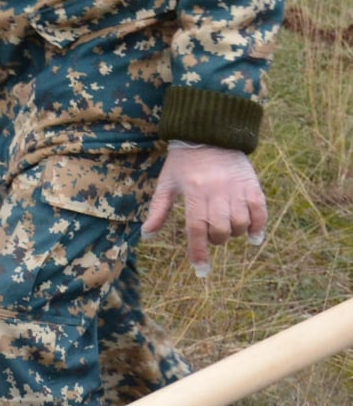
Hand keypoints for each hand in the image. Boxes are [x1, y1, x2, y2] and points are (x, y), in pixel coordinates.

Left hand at [142, 141, 267, 277]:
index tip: (201, 270)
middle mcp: (216, 191)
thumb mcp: (166, 183)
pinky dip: (258, 227)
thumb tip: (146, 235)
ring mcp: (236, 188)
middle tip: (211, 235)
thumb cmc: (183, 162)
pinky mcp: (252, 185)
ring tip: (227, 229)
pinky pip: (260, 211)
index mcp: (193, 192)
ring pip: (240, 223)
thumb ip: (158, 210)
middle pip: (219, 229)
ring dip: (234, 234)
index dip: (198, 252)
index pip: (196, 229)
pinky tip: (253, 236)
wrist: (209, 134)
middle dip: (216, 240)